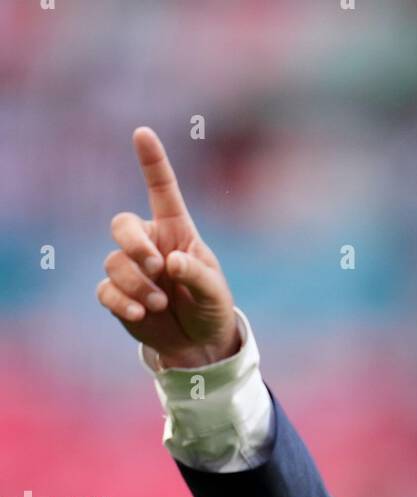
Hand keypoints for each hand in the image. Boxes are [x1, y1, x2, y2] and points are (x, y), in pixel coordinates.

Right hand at [97, 126, 239, 367]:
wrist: (198, 345)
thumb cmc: (211, 309)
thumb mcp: (214, 292)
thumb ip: (196, 274)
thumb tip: (170, 262)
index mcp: (176, 232)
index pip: (162, 191)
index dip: (152, 162)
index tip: (143, 133)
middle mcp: (150, 244)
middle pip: (123, 225)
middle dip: (134, 244)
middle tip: (156, 267)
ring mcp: (131, 269)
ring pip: (115, 263)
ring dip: (137, 284)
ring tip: (160, 304)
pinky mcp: (118, 295)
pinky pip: (106, 290)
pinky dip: (120, 301)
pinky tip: (139, 313)